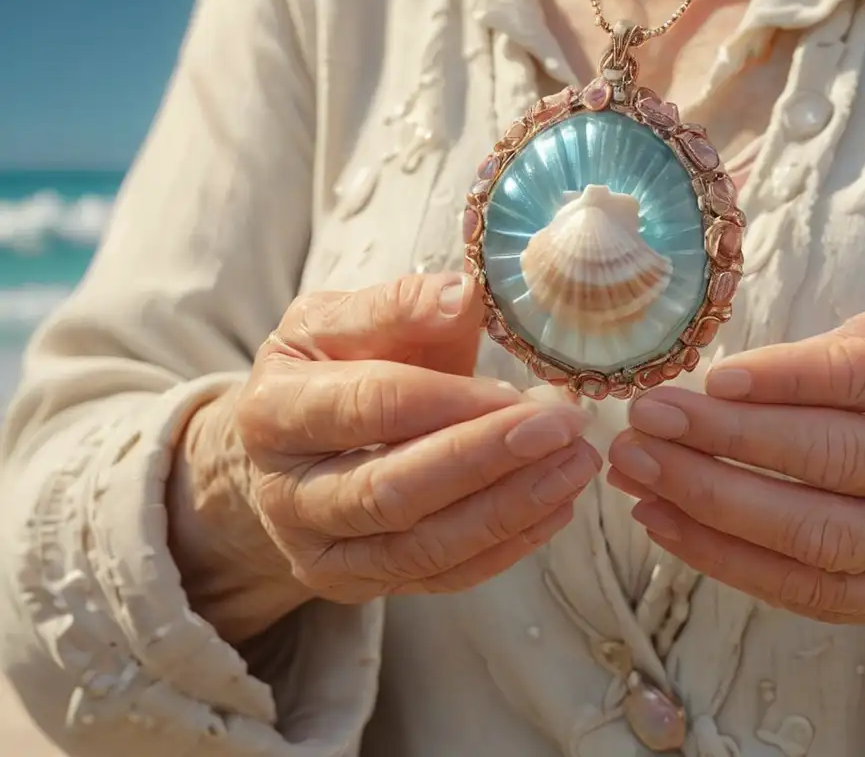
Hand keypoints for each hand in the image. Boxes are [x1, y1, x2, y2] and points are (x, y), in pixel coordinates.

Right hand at [171, 273, 600, 641]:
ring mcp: (320, 552)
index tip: (523, 390)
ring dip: (510, 508)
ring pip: (421, 547)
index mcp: (273, 410)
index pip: (370, 407)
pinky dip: (507, 545)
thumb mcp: (343, 320)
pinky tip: (558, 506)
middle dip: (487, 459)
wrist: (294, 443)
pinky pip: (441, 577)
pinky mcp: (359, 585)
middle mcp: (285, 493)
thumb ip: (401, 306)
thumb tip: (464, 294)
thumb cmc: (330, 368)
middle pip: (392, 490)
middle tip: (564, 428)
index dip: (452, 401)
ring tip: (576, 465)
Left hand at [608, 302, 864, 674]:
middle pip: (837, 462)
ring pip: (818, 538)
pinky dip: (730, 563)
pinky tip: (667, 525)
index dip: (786, 379)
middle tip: (646, 421)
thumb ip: (846, 349)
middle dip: (727, 442)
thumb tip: (732, 378)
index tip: (708, 378)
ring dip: (712, 506)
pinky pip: (812, 594)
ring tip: (636, 472)